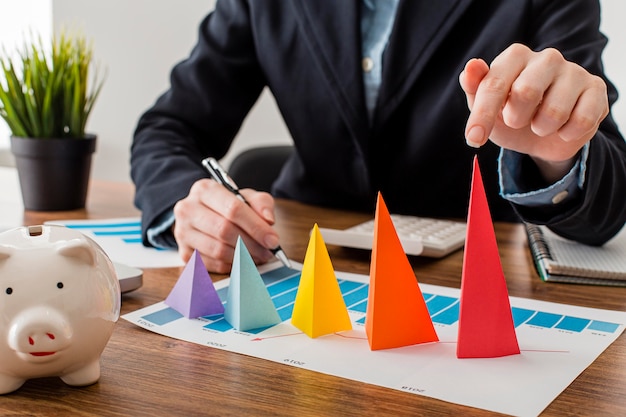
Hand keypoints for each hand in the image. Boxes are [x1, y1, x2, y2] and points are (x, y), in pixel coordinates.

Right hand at [172, 178, 279, 272]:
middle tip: (268, 251)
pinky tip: (243, 260)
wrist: (203, 214)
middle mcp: (188, 209)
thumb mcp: (246, 197)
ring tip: (259, 256)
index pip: (233, 209)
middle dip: (252, 244)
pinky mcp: (184, 252)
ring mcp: (182, 232)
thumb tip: (268, 221)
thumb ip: (261, 203)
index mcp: (204, 189)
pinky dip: (232, 265)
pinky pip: (212, 264)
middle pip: (224, 231)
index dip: (256, 227)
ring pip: (218, 250)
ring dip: (243, 257)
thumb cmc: (227, 206)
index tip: (273, 239)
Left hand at [459, 43, 608, 182]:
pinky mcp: (596, 89)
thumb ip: (474, 88)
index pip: (494, 83)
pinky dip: (566, 134)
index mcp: (515, 56)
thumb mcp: (486, 107)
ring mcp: (574, 71)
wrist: (542, 137)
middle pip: (526, 92)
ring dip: (542, 129)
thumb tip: (471, 66)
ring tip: (540, 124)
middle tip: (517, 121)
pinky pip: (580, 121)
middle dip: (516, 119)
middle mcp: (547, 57)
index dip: (483, 115)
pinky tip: (563, 128)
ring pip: (554, 113)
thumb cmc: (510, 114)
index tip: (474, 138)